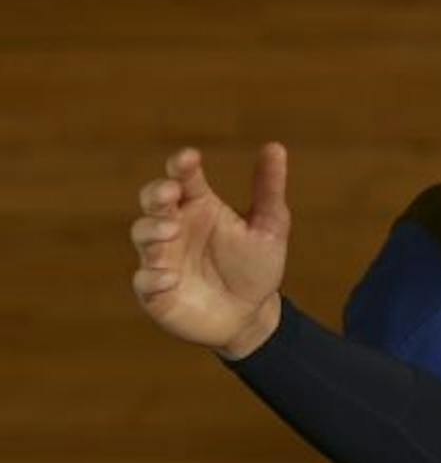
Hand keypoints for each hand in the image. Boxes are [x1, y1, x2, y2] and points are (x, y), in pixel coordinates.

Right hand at [131, 145, 291, 355]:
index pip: (183, 177)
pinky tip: (169, 277)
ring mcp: (162, 257)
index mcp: (198, 206)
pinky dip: (152, 277)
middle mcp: (175, 226)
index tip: (189, 158)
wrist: (252, 316)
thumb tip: (275, 146)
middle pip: (153, 200)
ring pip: (142, 234)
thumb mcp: (269, 228)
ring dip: (152, 229)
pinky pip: (144, 281)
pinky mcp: (156, 290)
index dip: (181, 165)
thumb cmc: (255, 267)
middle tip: (171, 192)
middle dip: (156, 193)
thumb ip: (269, 189)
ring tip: (171, 230)